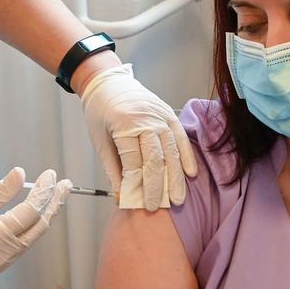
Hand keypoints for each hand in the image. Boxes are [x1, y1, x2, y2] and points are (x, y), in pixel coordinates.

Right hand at [0, 167, 70, 288]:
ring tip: (57, 194)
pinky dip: (35, 225)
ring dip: (48, 213)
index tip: (51, 175)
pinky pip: (26, 242)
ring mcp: (4, 261)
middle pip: (39, 225)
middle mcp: (3, 254)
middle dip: (55, 202)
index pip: (30, 211)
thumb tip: (22, 175)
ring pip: (35, 235)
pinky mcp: (2, 263)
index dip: (44, 191)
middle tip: (65, 184)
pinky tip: (40, 211)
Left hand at [81, 64, 196, 210]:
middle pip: (155, 158)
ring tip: (176, 198)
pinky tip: (190, 173)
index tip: (137, 203)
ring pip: (172, 150)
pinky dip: (187, 156)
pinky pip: (181, 137)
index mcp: (124, 124)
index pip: (134, 161)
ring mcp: (160, 115)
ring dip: (175, 176)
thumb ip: (113, 169)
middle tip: (157, 207)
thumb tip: (122, 197)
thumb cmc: (99, 111)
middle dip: (157, 186)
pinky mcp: (169, 113)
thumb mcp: (100, 140)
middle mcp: (145, 119)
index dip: (136, 184)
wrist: (108, 81)